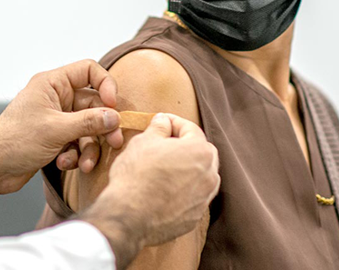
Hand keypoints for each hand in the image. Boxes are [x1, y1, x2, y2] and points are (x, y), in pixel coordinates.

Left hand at [0, 60, 125, 193]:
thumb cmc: (13, 141)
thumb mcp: (56, 130)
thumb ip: (88, 122)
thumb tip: (115, 117)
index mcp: (52, 84)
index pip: (88, 70)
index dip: (106, 85)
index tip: (113, 106)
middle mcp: (56, 98)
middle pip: (93, 104)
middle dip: (103, 126)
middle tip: (115, 142)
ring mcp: (57, 118)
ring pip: (88, 127)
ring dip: (89, 147)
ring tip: (85, 164)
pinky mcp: (56, 138)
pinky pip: (78, 142)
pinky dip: (76, 154)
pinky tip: (65, 163)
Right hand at [81, 113, 219, 267]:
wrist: (129, 217)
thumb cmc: (136, 175)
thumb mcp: (143, 141)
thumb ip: (159, 128)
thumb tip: (163, 121)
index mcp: (200, 151)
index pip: (191, 129)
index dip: (174, 122)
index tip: (161, 122)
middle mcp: (209, 175)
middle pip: (201, 153)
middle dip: (185, 146)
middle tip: (164, 144)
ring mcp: (203, 199)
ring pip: (200, 177)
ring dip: (187, 169)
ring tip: (165, 168)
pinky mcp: (194, 217)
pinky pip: (192, 198)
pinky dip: (183, 191)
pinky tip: (164, 190)